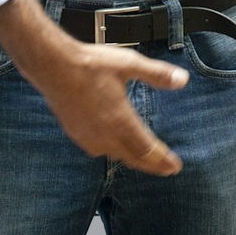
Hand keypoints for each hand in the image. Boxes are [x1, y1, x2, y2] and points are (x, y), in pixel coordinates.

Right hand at [0, 0, 186, 174]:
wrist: (53, 66)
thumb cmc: (89, 64)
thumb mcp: (129, 64)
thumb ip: (157, 74)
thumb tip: (182, 80)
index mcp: (121, 120)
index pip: (147, 149)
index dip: (163, 160)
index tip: (175, 167)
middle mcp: (105, 134)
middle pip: (133, 158)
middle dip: (152, 165)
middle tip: (166, 170)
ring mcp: (88, 136)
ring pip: (115, 156)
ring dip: (132, 160)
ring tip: (143, 160)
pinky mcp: (75, 133)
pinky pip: (98, 150)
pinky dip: (112, 153)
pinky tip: (112, 147)